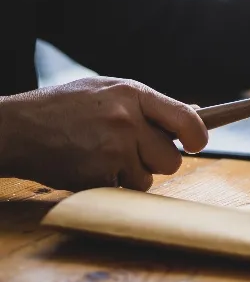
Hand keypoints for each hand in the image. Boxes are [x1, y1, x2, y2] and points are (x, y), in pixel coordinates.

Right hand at [0, 77, 208, 191]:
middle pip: (172, 159)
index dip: (198, 136)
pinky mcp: (97, 176)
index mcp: (132, 94)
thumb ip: (149, 104)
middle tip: (134, 152)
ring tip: (104, 156)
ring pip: (149, 179)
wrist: (15, 128)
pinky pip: (123, 190)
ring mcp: (112, 150)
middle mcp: (127, 122)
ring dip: (133, 175)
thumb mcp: (107, 90)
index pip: (187, 119)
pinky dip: (111, 184)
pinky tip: (89, 166)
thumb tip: (196, 113)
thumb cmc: (64, 108)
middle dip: (157, 161)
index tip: (198, 144)